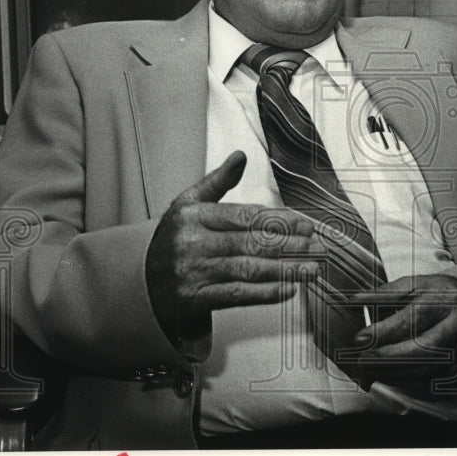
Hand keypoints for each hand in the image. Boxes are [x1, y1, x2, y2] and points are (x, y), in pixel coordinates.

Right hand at [145, 150, 322, 339]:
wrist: (139, 282)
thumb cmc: (172, 240)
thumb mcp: (187, 204)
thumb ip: (217, 182)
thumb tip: (241, 156)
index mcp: (193, 215)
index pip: (245, 216)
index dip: (280, 220)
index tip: (306, 224)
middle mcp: (192, 243)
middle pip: (251, 242)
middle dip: (290, 244)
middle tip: (317, 246)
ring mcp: (193, 272)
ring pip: (248, 269)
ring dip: (285, 269)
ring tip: (311, 268)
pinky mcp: (195, 300)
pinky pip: (237, 294)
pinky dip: (266, 293)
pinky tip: (288, 289)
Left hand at [345, 274, 456, 391]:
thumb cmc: (442, 295)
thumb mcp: (416, 285)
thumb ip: (385, 293)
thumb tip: (353, 302)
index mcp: (446, 299)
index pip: (412, 319)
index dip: (383, 332)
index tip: (360, 339)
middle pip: (421, 350)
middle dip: (386, 359)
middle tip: (362, 361)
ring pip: (426, 371)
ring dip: (393, 374)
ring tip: (370, 371)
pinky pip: (432, 384)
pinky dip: (407, 383)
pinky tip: (391, 376)